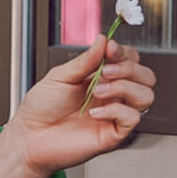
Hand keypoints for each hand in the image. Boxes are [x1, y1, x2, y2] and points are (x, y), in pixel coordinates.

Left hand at [0, 35, 156, 177]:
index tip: (110, 48)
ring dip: (124, 87)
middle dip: (128, 68)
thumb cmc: (40, 109)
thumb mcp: (60, 75)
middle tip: (104, 72)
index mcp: (101, 78)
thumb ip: (85, 60)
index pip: (131, 60)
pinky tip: (95, 112)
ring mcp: (115, 114)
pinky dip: (115, 110)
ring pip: (146, 95)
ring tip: (98, 91)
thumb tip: (104, 40)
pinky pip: (133, 118)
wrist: (29, 137)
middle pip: (146, 76)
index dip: (124, 52)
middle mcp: (112, 95)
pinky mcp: (114, 134)